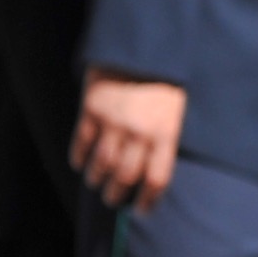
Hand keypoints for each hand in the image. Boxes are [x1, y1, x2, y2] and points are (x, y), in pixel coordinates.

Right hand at [73, 72, 186, 211]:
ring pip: (101, 165)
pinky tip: (80, 164)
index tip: (142, 211)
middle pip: (125, 177)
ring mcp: (114, 121)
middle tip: (113, 200)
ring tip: (96, 184)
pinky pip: (82, 143)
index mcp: (166, 133)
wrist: (142, 45)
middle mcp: (139, 132)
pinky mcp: (92, 109)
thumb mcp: (178, 110)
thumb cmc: (166, 80)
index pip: (157, 180)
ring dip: (96, 180)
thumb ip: (167, 140)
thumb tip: (154, 175)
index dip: (148, 201)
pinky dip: (79, 158)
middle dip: (117, 195)